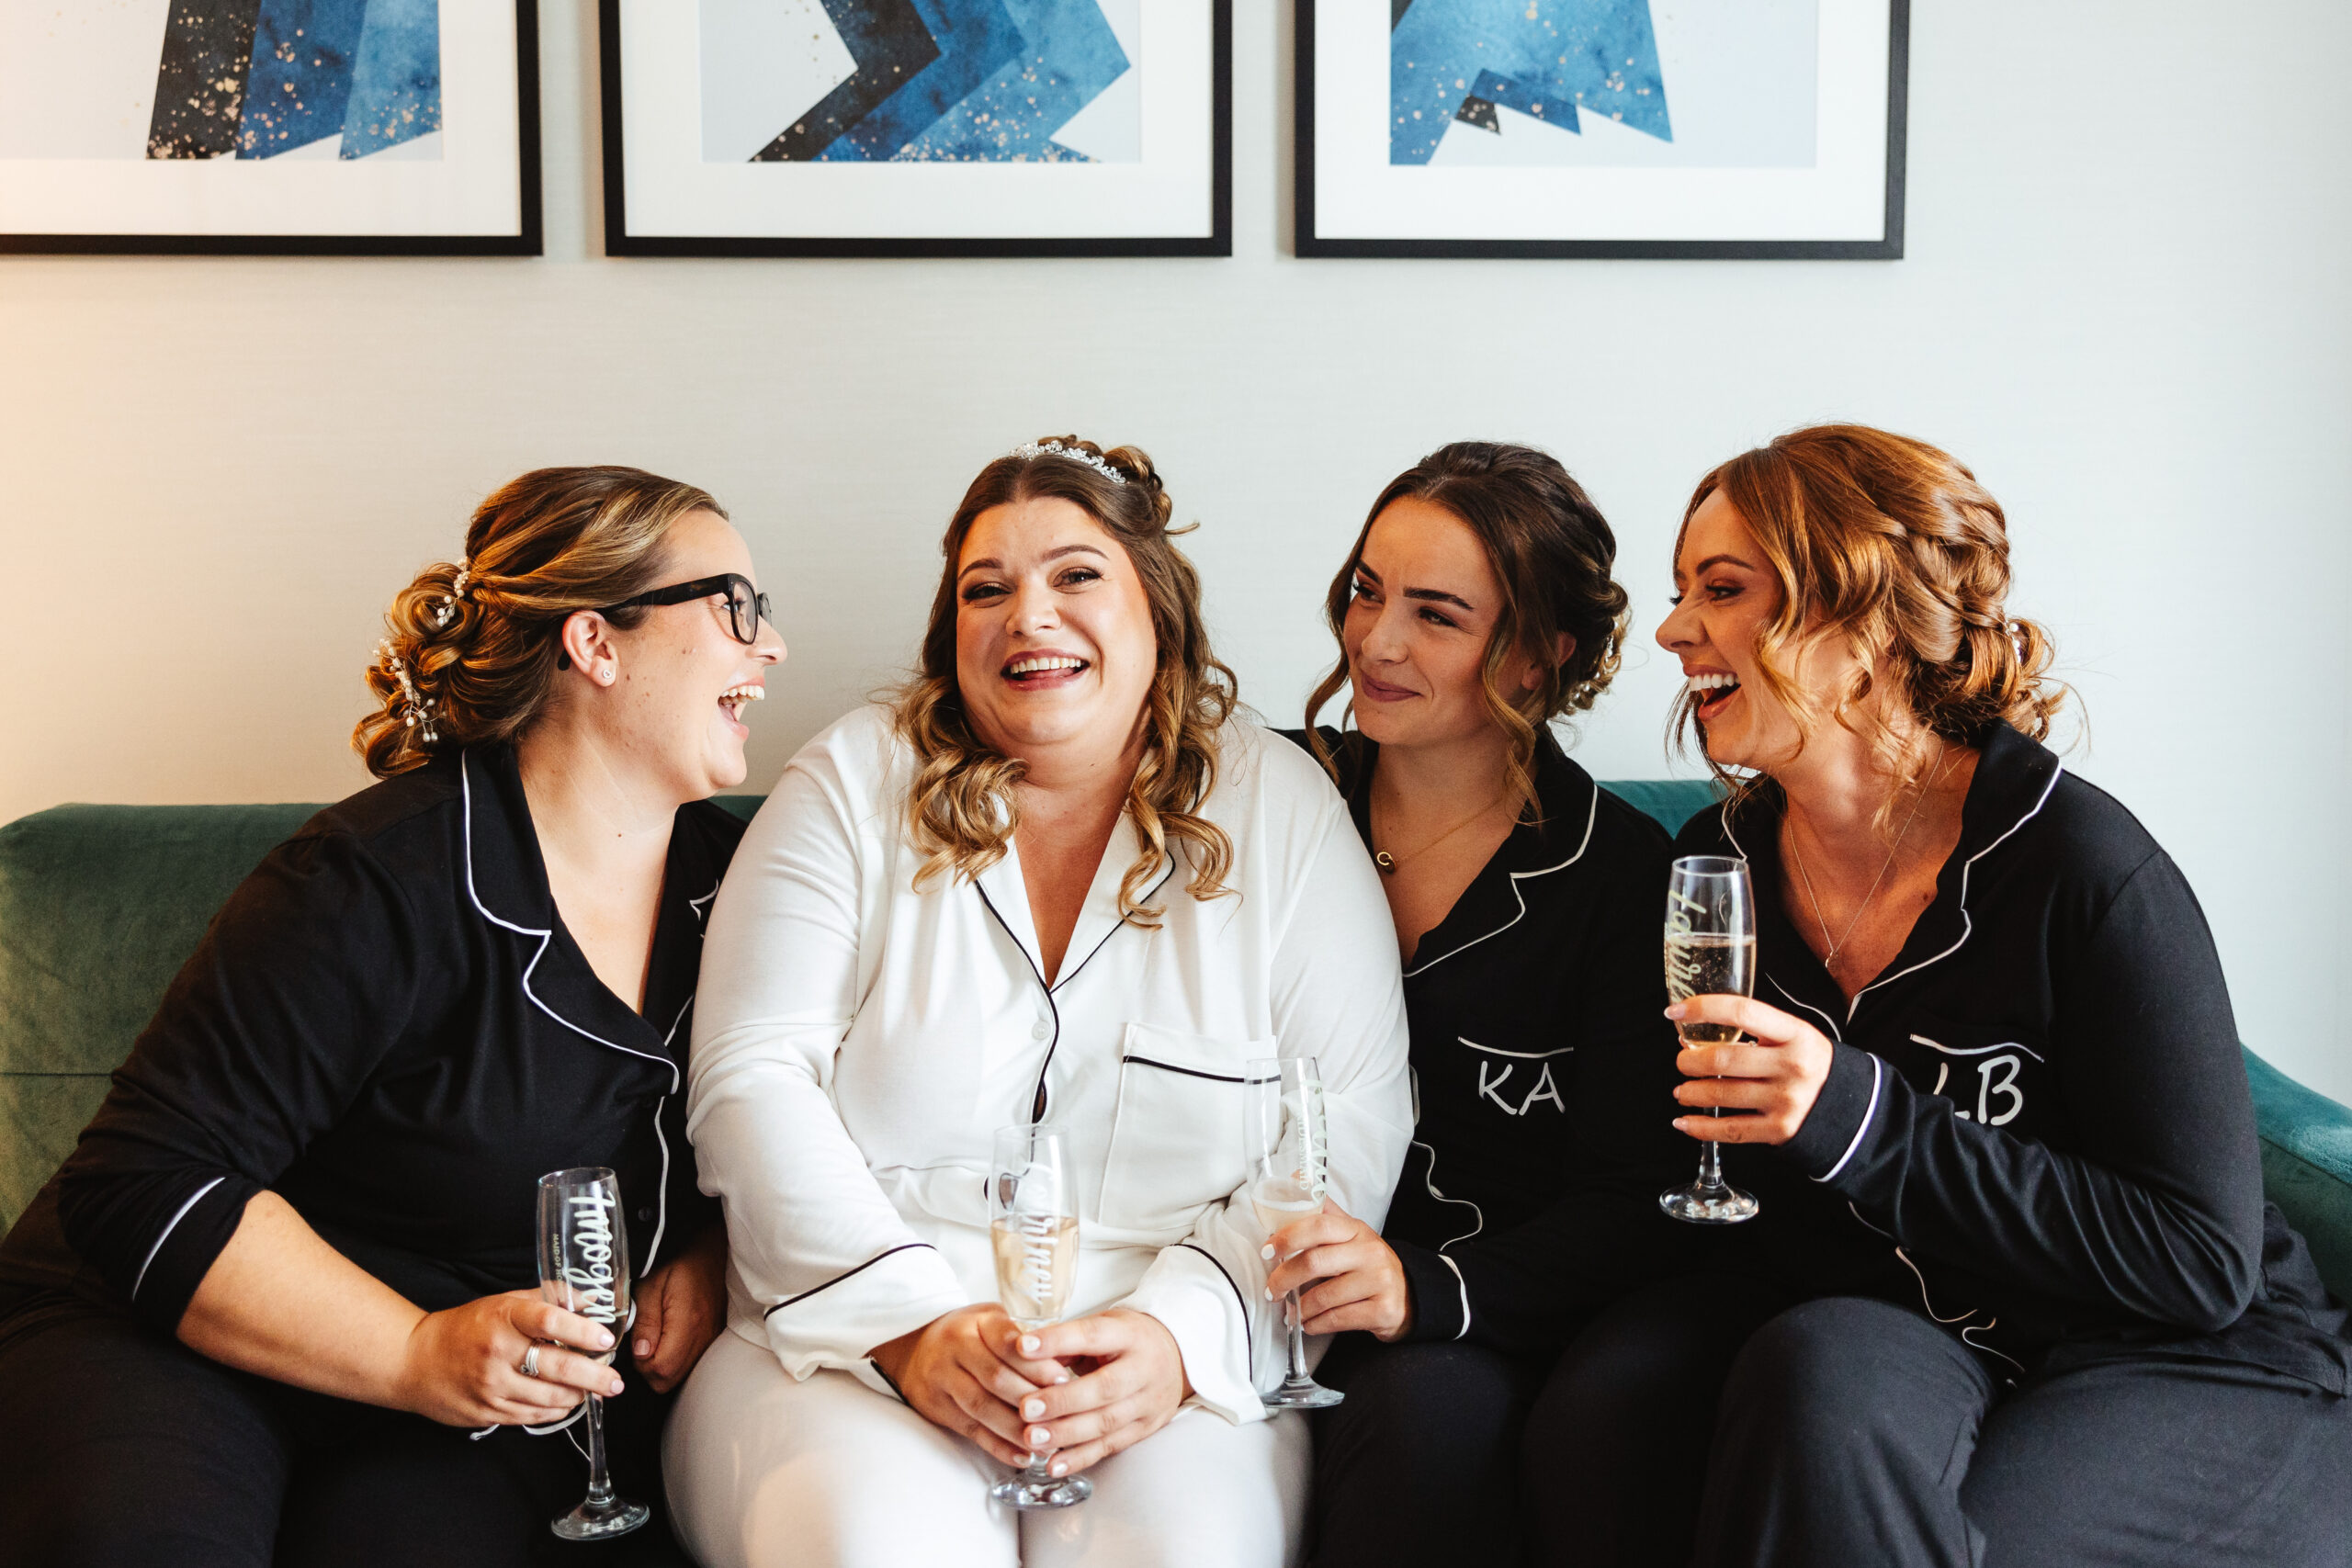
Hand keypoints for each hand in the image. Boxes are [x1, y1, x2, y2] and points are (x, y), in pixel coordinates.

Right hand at [397, 1289, 623, 1427]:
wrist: (413, 1362)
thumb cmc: (465, 1328)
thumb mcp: (502, 1303)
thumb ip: (545, 1300)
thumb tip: (589, 1299)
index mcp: (502, 1318)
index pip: (550, 1321)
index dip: (583, 1330)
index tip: (606, 1338)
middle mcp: (497, 1353)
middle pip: (557, 1366)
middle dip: (595, 1376)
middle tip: (616, 1381)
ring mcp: (491, 1386)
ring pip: (549, 1398)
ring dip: (578, 1396)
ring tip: (596, 1390)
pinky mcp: (487, 1413)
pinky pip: (531, 1417)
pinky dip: (555, 1411)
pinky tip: (567, 1402)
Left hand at [630, 1221, 726, 1392]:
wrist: (712, 1252)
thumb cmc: (679, 1264)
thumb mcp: (652, 1285)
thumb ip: (646, 1320)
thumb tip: (641, 1354)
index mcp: (687, 1322)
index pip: (662, 1368)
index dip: (642, 1365)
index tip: (636, 1346)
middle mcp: (703, 1336)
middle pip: (670, 1379)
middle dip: (650, 1371)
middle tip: (642, 1346)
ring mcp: (711, 1339)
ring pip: (681, 1375)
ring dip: (663, 1367)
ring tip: (655, 1340)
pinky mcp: (713, 1338)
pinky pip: (691, 1364)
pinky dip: (676, 1361)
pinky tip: (669, 1340)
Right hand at [868, 1305, 1072, 1467]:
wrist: (914, 1348)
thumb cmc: (968, 1334)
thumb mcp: (991, 1321)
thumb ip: (1022, 1339)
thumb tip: (1064, 1365)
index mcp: (975, 1323)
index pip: (1007, 1342)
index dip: (1036, 1363)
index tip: (1063, 1379)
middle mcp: (954, 1349)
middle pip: (996, 1378)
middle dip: (1032, 1399)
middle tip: (1062, 1415)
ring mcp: (942, 1379)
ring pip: (982, 1408)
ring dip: (1017, 1430)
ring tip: (1048, 1444)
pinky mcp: (937, 1408)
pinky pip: (971, 1431)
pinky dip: (998, 1447)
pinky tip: (1022, 1456)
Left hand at [1015, 1309, 1189, 1477]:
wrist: (1177, 1356)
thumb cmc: (1128, 1339)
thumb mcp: (1105, 1325)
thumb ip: (1069, 1341)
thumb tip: (1023, 1352)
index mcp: (1130, 1334)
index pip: (1093, 1335)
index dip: (1058, 1341)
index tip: (1023, 1346)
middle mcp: (1143, 1369)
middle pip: (1105, 1387)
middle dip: (1062, 1400)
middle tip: (1026, 1408)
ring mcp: (1147, 1402)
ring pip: (1106, 1422)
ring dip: (1066, 1433)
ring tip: (1032, 1438)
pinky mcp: (1144, 1429)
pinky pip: (1110, 1446)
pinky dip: (1079, 1458)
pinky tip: (1053, 1464)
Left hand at [1264, 1201, 1411, 1340]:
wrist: (1406, 1295)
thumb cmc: (1367, 1263)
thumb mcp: (1350, 1233)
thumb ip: (1323, 1211)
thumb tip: (1293, 1179)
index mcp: (1356, 1229)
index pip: (1318, 1225)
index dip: (1287, 1237)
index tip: (1267, 1251)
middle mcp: (1370, 1253)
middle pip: (1315, 1262)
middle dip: (1284, 1279)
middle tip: (1271, 1291)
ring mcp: (1378, 1282)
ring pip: (1324, 1297)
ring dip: (1299, 1308)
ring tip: (1291, 1311)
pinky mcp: (1383, 1310)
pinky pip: (1338, 1319)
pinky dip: (1316, 1324)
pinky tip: (1309, 1323)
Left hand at [1667, 994, 1836, 1144]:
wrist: (1849, 1104)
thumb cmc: (1809, 1064)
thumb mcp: (1794, 1036)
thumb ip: (1754, 1031)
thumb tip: (1695, 1036)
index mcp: (1795, 1033)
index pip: (1741, 1012)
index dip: (1702, 1009)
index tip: (1674, 1013)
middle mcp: (1792, 1066)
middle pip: (1724, 1059)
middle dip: (1690, 1061)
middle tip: (1681, 1062)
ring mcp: (1787, 1100)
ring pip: (1722, 1094)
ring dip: (1691, 1092)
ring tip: (1682, 1091)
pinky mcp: (1780, 1130)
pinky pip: (1730, 1130)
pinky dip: (1700, 1128)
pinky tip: (1684, 1122)